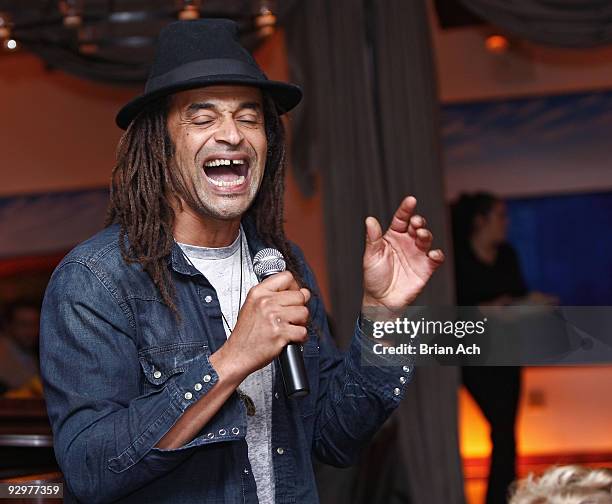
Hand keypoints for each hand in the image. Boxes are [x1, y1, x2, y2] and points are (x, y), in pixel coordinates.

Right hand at [212, 271, 309, 383]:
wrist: (237, 354)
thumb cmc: (245, 334)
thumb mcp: (252, 306)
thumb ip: (273, 295)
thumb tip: (301, 292)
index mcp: (258, 292)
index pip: (286, 277)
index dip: (294, 287)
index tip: (292, 296)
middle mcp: (266, 302)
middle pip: (300, 296)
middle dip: (299, 308)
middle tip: (291, 317)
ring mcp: (273, 317)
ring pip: (304, 313)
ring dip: (301, 323)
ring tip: (289, 327)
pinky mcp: (280, 333)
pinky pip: (303, 331)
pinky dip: (300, 337)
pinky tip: (290, 338)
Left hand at [362, 196, 443, 316]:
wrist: (382, 300)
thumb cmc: (374, 277)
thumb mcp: (371, 256)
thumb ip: (373, 238)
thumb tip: (369, 219)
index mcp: (393, 237)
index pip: (401, 219)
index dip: (406, 209)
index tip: (411, 200)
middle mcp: (407, 243)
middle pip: (416, 226)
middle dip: (418, 221)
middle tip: (415, 222)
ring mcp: (417, 254)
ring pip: (426, 239)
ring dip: (426, 234)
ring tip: (421, 235)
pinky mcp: (426, 268)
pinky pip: (435, 258)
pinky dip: (437, 254)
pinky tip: (432, 254)